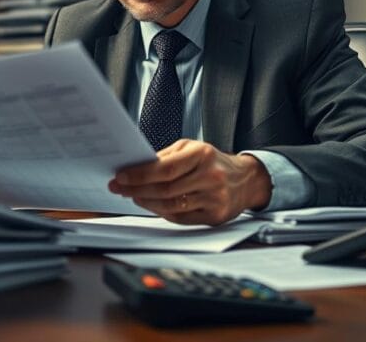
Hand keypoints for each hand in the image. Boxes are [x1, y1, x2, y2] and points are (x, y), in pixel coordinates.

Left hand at [108, 139, 271, 225]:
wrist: (246, 180)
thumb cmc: (213, 162)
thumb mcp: (192, 148)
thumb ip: (166, 157)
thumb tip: (136, 167)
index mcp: (203, 155)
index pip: (165, 168)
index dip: (140, 174)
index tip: (121, 176)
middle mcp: (210, 177)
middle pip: (165, 189)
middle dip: (136, 189)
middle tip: (119, 188)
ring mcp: (214, 199)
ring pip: (170, 206)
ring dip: (146, 202)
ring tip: (133, 196)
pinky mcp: (215, 216)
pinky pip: (180, 218)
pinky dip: (162, 212)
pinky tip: (151, 205)